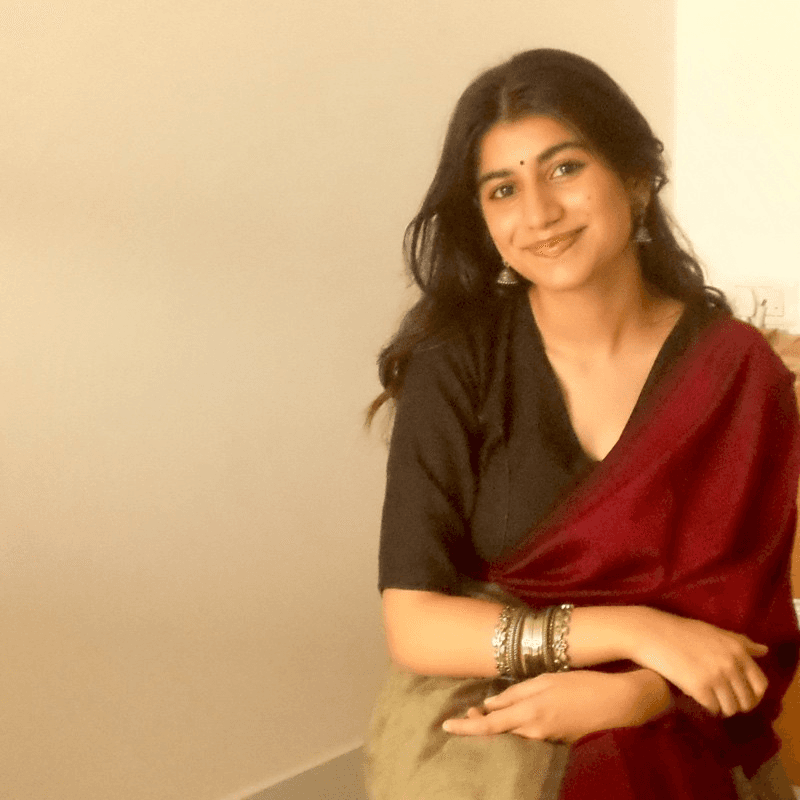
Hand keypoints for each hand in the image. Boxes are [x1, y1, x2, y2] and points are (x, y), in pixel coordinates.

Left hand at [442, 669, 670, 741]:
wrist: (618, 702)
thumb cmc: (581, 684)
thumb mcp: (545, 681)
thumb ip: (516, 694)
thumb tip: (489, 705)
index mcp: (529, 714)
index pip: (490, 725)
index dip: (466, 726)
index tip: (446, 725)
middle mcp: (535, 732)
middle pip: (499, 733)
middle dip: (480, 725)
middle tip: (467, 713)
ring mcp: (547, 740)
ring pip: (513, 735)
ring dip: (497, 726)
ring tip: (484, 713)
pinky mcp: (558, 741)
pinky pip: (529, 737)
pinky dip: (515, 728)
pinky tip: (513, 718)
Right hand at [624, 608, 767, 716]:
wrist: (651, 633)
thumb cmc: (681, 631)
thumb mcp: (714, 631)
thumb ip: (741, 642)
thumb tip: (764, 650)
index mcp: (737, 649)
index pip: (760, 684)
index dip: (753, 694)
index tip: (740, 694)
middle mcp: (730, 664)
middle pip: (747, 700)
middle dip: (736, 703)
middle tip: (721, 698)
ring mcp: (716, 677)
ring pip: (730, 708)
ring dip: (721, 707)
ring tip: (709, 699)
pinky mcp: (699, 688)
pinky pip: (713, 709)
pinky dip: (707, 708)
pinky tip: (697, 698)